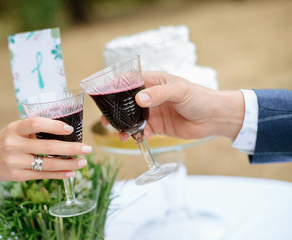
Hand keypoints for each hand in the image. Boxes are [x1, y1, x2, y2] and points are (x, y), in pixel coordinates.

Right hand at [0, 117, 91, 181]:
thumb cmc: (3, 141)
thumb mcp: (14, 129)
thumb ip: (33, 130)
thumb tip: (64, 130)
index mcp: (13, 129)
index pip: (35, 124)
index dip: (54, 126)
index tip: (70, 128)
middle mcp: (13, 145)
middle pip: (47, 147)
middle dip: (71, 148)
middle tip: (87, 148)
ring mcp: (15, 162)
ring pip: (47, 164)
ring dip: (68, 164)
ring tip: (83, 162)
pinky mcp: (18, 176)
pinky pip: (42, 175)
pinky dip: (58, 174)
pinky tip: (71, 172)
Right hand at [102, 71, 243, 140]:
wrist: (215, 118)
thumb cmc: (199, 97)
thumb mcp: (179, 91)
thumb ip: (159, 94)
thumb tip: (139, 99)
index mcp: (154, 82)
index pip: (130, 81)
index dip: (116, 86)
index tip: (103, 94)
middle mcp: (150, 96)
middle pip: (127, 102)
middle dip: (115, 110)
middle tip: (106, 119)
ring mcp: (153, 112)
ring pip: (132, 118)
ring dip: (123, 125)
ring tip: (117, 132)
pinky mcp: (157, 127)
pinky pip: (141, 131)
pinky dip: (135, 135)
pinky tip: (132, 139)